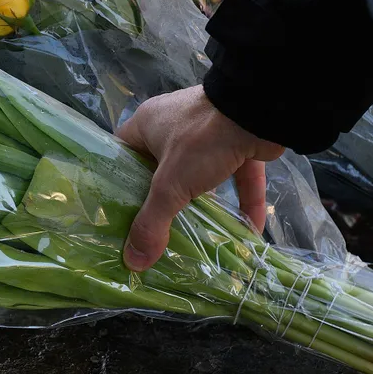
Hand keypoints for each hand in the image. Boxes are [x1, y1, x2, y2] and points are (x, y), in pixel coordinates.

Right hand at [116, 86, 285, 271]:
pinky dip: (243, 202)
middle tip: (153, 233)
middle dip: (162, 201)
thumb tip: (132, 262)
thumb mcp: (170, 184)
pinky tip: (248, 233)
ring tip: (197, 237)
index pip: (122, 154)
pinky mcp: (239, 141)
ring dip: (204, 204)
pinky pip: (237, 177)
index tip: (116, 213)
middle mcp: (174, 125)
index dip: (116, 182)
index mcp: (147, 124)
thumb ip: (152, 222)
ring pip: (201, 175)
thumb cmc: (200, 140)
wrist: (257, 111)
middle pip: (160, 169)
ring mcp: (208, 133)